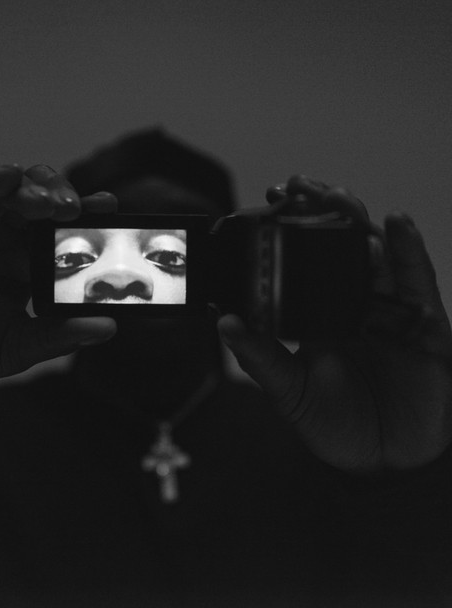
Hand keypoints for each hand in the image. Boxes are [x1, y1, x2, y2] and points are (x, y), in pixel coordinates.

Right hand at [0, 165, 116, 394]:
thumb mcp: (14, 348)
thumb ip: (58, 337)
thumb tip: (108, 327)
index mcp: (24, 266)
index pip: (59, 234)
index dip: (84, 219)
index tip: (109, 208)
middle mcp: (0, 242)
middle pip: (36, 204)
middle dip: (59, 198)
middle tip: (75, 208)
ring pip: (4, 195)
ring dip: (29, 190)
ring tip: (49, 201)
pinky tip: (4, 177)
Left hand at [218, 176, 451, 473]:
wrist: (383, 462)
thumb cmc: (333, 424)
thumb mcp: (289, 391)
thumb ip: (261, 358)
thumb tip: (223, 323)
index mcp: (320, 313)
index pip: (307, 259)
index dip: (293, 229)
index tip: (272, 201)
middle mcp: (355, 303)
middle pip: (342, 243)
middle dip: (323, 210)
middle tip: (297, 185)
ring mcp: (390, 310)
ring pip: (378, 252)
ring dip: (358, 221)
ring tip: (335, 196)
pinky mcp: (425, 326)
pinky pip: (419, 281)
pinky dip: (410, 251)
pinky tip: (396, 224)